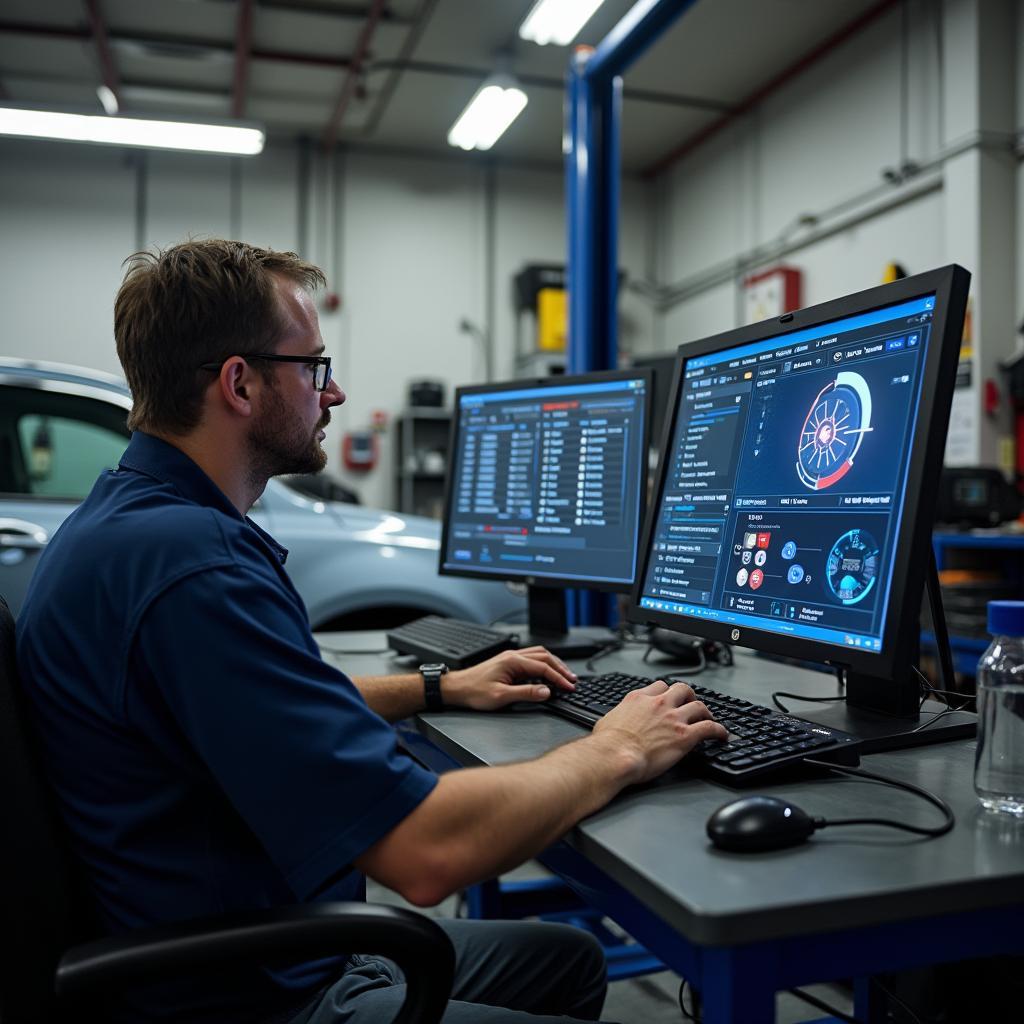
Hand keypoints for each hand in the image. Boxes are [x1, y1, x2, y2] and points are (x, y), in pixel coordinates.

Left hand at [443, 647, 577, 711]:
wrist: (456, 688)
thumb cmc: (474, 692)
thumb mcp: (501, 696)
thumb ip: (526, 693)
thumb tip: (546, 691)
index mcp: (513, 661)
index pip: (543, 667)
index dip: (559, 678)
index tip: (569, 687)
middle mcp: (513, 656)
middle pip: (544, 657)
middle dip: (561, 668)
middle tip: (572, 680)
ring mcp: (510, 658)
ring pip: (539, 655)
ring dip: (553, 664)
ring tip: (564, 675)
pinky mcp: (507, 663)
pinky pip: (531, 659)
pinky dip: (543, 664)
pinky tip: (546, 672)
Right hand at [592, 680, 727, 784]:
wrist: (615, 755)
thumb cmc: (607, 743)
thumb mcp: (608, 720)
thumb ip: (619, 716)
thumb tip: (615, 722)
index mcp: (638, 699)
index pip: (659, 686)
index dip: (666, 692)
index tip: (668, 698)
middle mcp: (658, 704)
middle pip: (682, 689)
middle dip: (689, 696)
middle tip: (691, 703)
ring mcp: (673, 719)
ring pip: (699, 706)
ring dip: (706, 712)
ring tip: (708, 718)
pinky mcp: (685, 736)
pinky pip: (710, 728)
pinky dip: (719, 730)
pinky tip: (721, 735)